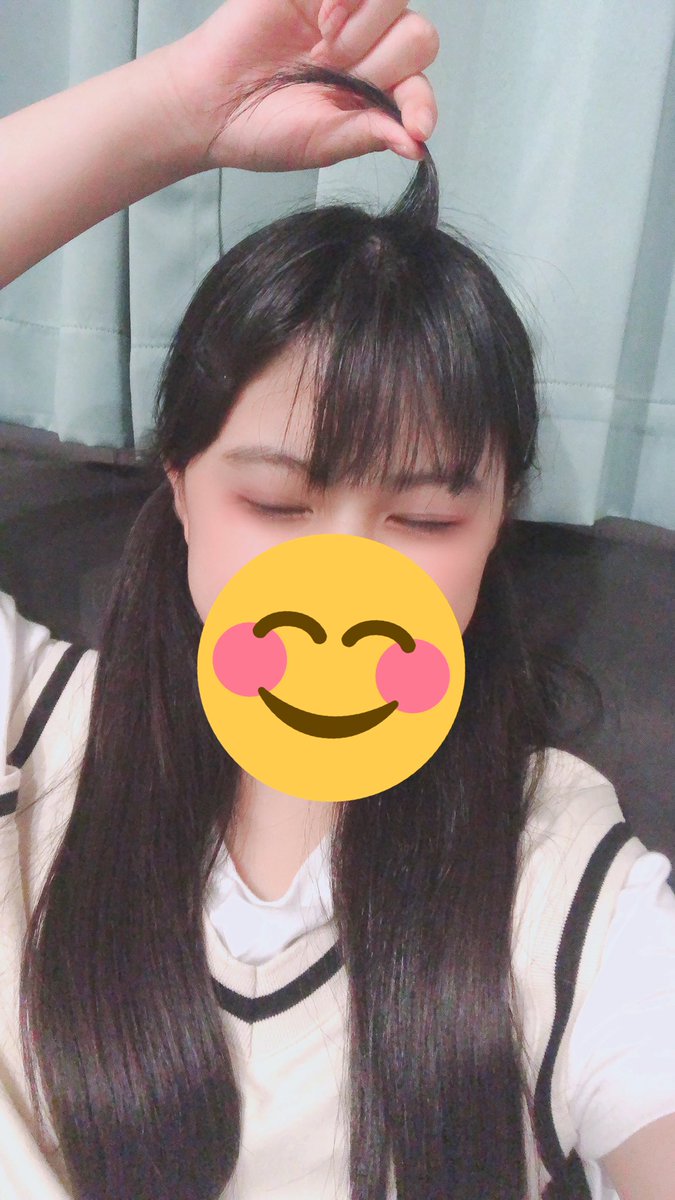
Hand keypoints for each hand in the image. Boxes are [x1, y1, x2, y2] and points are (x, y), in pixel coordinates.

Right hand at [161, 0, 439, 171]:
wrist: (211, 101)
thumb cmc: (263, 128)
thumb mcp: (322, 142)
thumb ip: (369, 135)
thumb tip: (416, 146)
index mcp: (375, 93)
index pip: (420, 89)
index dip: (423, 105)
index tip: (416, 126)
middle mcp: (368, 50)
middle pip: (419, 37)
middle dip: (384, 61)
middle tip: (338, 72)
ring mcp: (346, 12)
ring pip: (396, 0)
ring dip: (369, 25)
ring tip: (329, 41)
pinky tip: (324, 17)